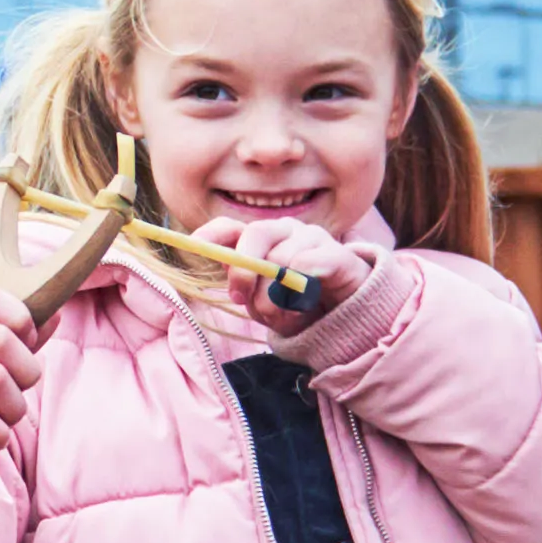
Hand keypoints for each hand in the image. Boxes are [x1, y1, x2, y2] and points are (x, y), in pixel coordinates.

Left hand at [219, 217, 371, 329]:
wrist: (348, 315)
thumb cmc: (300, 307)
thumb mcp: (265, 304)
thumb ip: (246, 291)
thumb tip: (234, 280)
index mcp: (261, 241)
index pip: (229, 228)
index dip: (210, 235)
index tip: (194, 246)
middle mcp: (284, 231)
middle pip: (255, 233)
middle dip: (242, 269)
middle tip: (240, 298)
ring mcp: (312, 238)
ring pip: (282, 257)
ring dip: (276, 294)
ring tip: (285, 314)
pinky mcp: (337, 253)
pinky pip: (309, 264)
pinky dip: (301, 289)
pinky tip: (307, 302)